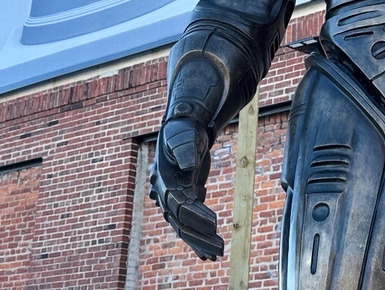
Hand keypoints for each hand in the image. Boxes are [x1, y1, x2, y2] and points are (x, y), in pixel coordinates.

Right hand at [149, 117, 223, 259]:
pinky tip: (207, 252)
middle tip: (219, 249)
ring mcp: (174, 199)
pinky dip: (198, 237)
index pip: (180, 206)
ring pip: (185, 227)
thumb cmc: (184, 132)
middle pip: (181, 223)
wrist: (183, 128)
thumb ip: (185, 150)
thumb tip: (189, 166)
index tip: (215, 224)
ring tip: (217, 255)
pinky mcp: (186, 198)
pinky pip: (190, 222)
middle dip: (200, 237)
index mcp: (165, 183)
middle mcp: (166, 195)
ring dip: (200, 242)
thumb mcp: (184, 138)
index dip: (196, 216)